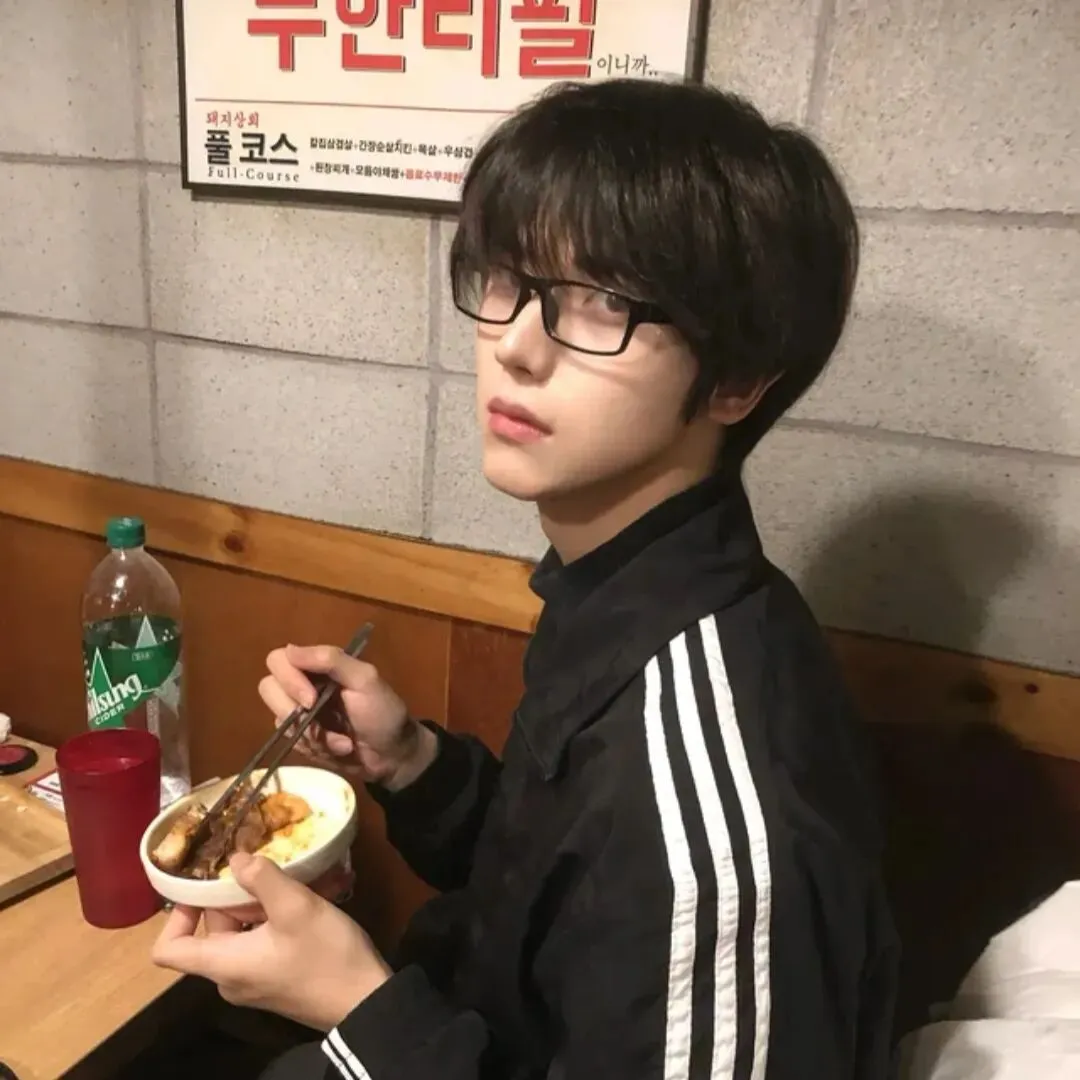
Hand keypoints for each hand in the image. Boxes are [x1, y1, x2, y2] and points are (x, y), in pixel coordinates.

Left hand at [152, 853, 391, 1030]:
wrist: (365, 1001)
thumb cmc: (324, 955)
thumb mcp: (295, 908)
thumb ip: (262, 879)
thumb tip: (235, 859)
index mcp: (223, 964)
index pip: (168, 949)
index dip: (176, 915)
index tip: (203, 884)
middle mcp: (230, 977)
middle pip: (211, 932)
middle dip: (232, 897)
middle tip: (263, 869)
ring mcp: (254, 981)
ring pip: (240, 934)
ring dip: (260, 903)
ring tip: (292, 878)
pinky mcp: (276, 980)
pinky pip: (261, 943)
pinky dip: (274, 918)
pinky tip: (307, 899)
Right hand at [259, 644, 438, 790]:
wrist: (392, 755)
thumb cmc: (383, 712)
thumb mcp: (365, 680)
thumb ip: (331, 660)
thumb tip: (290, 650)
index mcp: (318, 666)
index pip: (279, 660)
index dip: (289, 679)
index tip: (311, 699)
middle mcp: (303, 685)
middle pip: (268, 688)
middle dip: (292, 710)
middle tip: (317, 721)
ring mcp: (300, 713)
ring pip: (278, 719)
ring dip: (312, 734)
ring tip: (341, 740)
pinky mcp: (300, 738)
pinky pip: (290, 741)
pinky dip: (316, 748)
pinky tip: (338, 748)